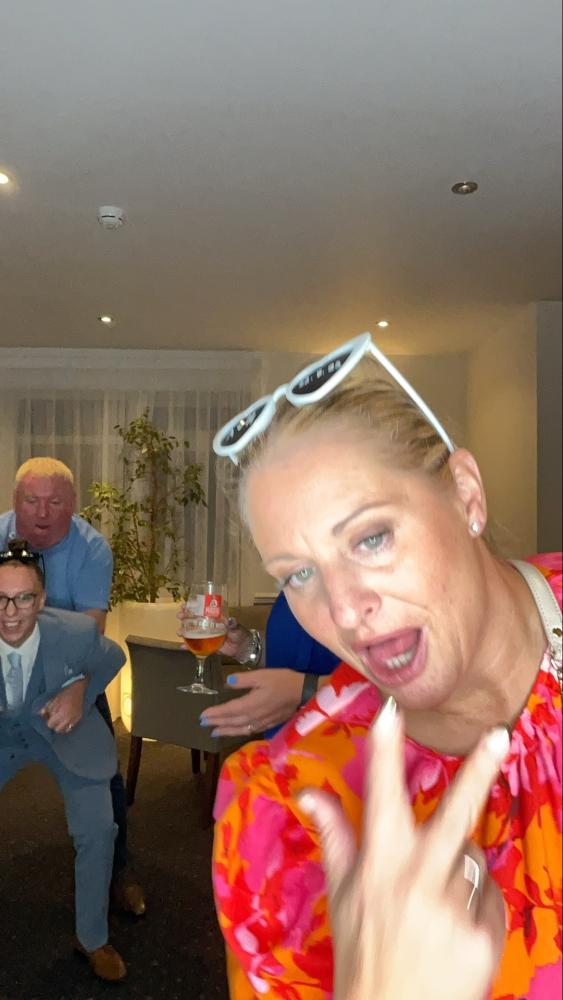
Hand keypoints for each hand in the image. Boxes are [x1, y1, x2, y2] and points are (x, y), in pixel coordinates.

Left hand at [39, 678, 87, 733]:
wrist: (78, 690)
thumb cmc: (65, 694)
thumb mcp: (54, 700)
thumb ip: (47, 708)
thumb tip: (41, 714)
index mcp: (61, 713)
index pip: (51, 724)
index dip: (49, 721)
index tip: (49, 717)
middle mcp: (68, 718)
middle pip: (58, 729)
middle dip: (55, 725)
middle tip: (54, 719)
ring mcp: (75, 719)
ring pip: (65, 730)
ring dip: (61, 727)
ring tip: (60, 721)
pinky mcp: (79, 718)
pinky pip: (71, 727)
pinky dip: (68, 726)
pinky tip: (66, 720)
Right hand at [177, 609, 251, 661]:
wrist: (242, 648)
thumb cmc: (240, 634)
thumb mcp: (237, 627)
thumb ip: (233, 624)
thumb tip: (230, 620)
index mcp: (215, 617)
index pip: (202, 609)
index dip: (192, 606)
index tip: (185, 605)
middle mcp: (209, 625)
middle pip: (194, 619)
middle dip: (185, 617)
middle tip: (179, 616)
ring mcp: (206, 635)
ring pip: (192, 632)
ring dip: (184, 631)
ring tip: (179, 632)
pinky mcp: (206, 645)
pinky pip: (196, 646)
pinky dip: (188, 646)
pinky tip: (182, 646)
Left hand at [200, 668, 305, 735]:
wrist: (304, 693)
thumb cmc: (283, 681)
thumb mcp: (262, 675)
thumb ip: (243, 680)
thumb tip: (226, 682)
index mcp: (250, 704)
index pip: (228, 710)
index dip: (215, 713)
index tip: (202, 715)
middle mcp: (254, 716)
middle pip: (232, 722)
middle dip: (217, 723)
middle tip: (203, 724)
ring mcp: (262, 722)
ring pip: (240, 729)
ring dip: (226, 731)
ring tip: (215, 733)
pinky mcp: (269, 724)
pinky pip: (250, 731)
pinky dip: (240, 732)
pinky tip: (237, 732)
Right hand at [298, 698, 508, 999]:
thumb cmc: (362, 955)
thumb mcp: (340, 896)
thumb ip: (334, 836)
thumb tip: (308, 794)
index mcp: (378, 866)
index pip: (380, 796)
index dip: (384, 750)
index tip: (389, 710)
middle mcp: (416, 882)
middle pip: (454, 815)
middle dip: (478, 771)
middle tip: (500, 734)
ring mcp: (452, 910)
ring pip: (474, 857)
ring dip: (462, 865)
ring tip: (438, 900)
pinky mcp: (483, 937)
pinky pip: (490, 897)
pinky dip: (477, 903)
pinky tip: (455, 928)